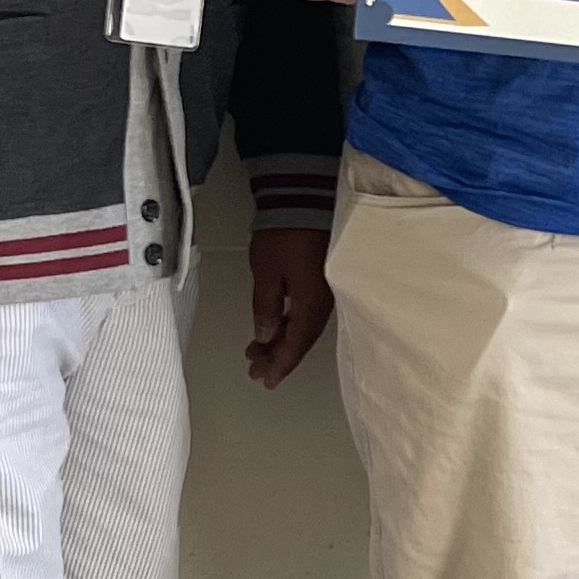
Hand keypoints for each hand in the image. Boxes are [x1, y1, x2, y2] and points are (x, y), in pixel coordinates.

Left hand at [247, 225, 332, 386]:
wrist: (303, 199)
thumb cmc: (283, 235)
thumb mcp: (267, 272)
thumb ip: (266, 307)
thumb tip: (265, 336)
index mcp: (311, 303)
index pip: (296, 344)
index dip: (280, 364)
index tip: (264, 380)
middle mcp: (323, 301)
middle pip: (302, 339)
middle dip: (278, 356)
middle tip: (254, 368)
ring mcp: (324, 290)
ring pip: (303, 326)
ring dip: (281, 340)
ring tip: (257, 350)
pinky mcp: (320, 279)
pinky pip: (306, 312)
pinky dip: (288, 323)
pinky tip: (274, 325)